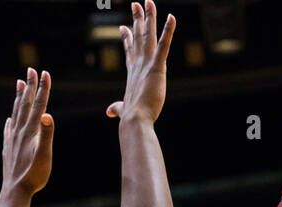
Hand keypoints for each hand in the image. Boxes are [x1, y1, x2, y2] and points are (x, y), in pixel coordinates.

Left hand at [2, 68, 53, 195]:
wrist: (15, 191)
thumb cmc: (33, 176)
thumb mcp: (44, 156)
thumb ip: (46, 135)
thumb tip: (48, 115)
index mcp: (30, 131)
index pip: (38, 105)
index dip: (43, 89)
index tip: (45, 72)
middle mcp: (19, 131)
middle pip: (25, 104)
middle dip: (30, 86)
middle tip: (30, 69)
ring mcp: (12, 139)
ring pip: (15, 113)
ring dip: (18, 98)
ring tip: (19, 84)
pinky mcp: (8, 149)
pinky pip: (8, 130)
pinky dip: (10, 120)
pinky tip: (9, 119)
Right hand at [106, 2, 175, 124]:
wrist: (135, 120)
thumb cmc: (130, 118)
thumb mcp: (123, 110)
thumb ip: (117, 108)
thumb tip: (109, 112)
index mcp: (132, 73)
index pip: (129, 51)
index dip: (127, 38)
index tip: (123, 27)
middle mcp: (138, 64)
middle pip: (137, 37)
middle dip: (137, 19)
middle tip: (136, 4)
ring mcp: (147, 64)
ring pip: (148, 35)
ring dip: (149, 17)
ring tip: (149, 1)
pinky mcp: (157, 67)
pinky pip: (164, 45)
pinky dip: (168, 30)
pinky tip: (171, 17)